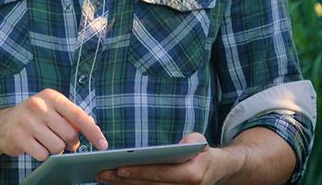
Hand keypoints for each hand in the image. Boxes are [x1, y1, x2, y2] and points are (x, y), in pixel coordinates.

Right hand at [0, 88, 107, 161]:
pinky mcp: (18, 136)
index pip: (78, 115)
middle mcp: (38, 105)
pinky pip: (42, 155)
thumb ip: (71, 117)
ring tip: (43, 141)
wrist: (1, 125)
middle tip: (59, 140)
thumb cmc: (34, 119)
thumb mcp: (52, 111)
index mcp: (51, 97)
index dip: (93, 132)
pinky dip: (41, 155)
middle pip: (68, 135)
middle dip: (68, 143)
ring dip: (54, 150)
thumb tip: (93, 127)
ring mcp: (26, 120)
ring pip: (56, 147)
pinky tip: (33, 146)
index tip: (103, 145)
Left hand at [96, 133, 239, 184]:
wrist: (219, 169)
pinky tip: (115, 181)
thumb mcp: (199, 141)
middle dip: (123, 180)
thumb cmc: (202, 151)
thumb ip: (189, 142)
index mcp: (192, 175)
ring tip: (103, 177)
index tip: (119, 168)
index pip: (160, 174)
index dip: (139, 172)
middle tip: (102, 173)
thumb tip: (174, 147)